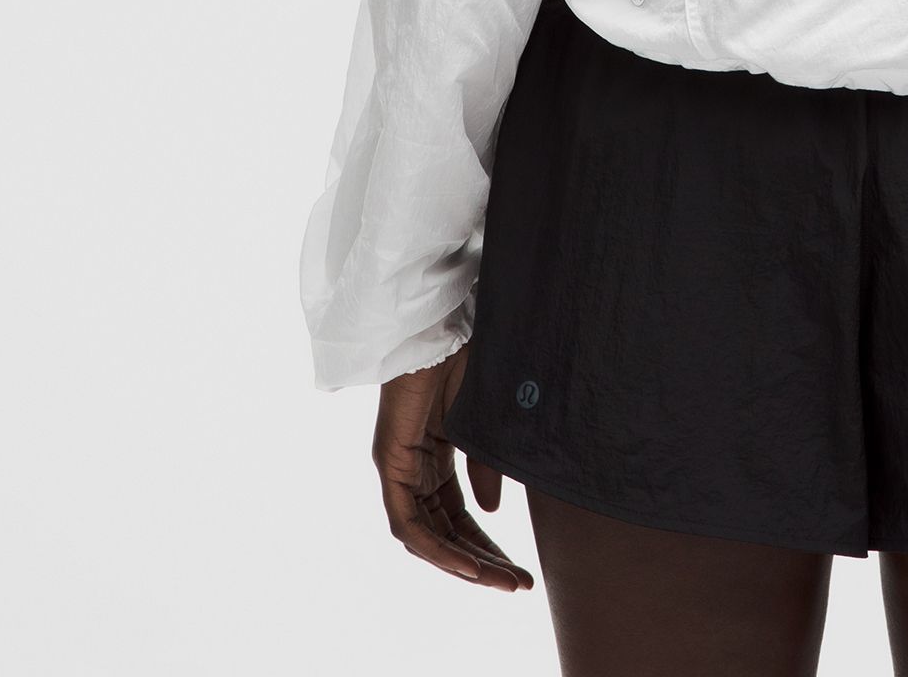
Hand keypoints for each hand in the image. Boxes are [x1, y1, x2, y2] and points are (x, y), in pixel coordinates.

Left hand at [372, 343, 533, 590]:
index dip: (487, 545)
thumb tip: (490, 512)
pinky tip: (468, 564)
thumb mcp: (486, 424)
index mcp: (434, 457)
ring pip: (424, 536)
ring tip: (501, 581)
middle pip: (443, 533)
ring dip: (462, 564)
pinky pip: (407, 522)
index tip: (518, 568)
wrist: (443, 323)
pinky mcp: (389, 462)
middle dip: (480, 563)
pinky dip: (436, 547)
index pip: (458, 516)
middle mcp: (412, 468)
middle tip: (517, 584)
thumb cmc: (465, 357)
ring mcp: (397, 467)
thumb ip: (486, 468)